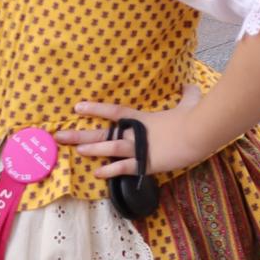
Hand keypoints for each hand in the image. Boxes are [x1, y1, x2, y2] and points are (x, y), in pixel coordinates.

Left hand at [57, 86, 215, 178]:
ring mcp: (140, 149)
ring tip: (75, 151)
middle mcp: (136, 133)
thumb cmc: (194, 116)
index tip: (77, 107)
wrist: (199, 133)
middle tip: (60, 136)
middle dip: (80, 134)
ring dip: (91, 150)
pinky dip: (110, 171)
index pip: (115, 112)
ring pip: (109, 149)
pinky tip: (97, 174)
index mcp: (144, 119)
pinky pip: (124, 168)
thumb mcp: (190, 102)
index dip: (95, 109)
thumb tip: (189, 85)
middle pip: (104, 133)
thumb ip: (187, 94)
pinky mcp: (146, 163)